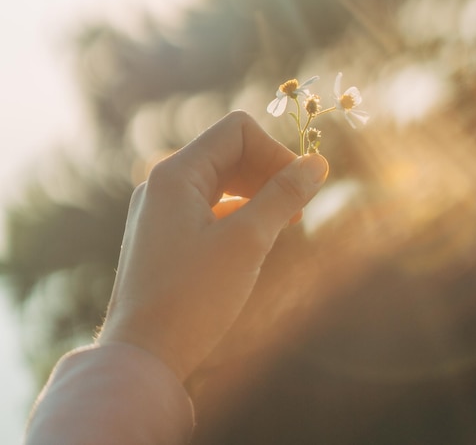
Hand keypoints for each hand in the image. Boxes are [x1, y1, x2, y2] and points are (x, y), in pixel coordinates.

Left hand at [97, 111, 327, 381]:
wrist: (142, 358)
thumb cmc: (193, 297)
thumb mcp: (248, 240)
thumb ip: (284, 195)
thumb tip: (317, 163)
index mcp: (176, 173)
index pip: (237, 131)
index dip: (275, 152)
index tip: (300, 187)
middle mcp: (163, 184)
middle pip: (230, 152)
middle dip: (269, 172)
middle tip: (299, 206)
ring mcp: (162, 210)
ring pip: (222, 180)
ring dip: (258, 192)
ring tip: (286, 220)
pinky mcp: (166, 235)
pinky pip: (210, 206)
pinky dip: (240, 212)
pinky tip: (258, 237)